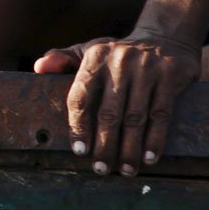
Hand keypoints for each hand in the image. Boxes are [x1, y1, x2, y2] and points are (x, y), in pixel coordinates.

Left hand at [34, 31, 200, 175]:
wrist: (165, 39)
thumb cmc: (118, 54)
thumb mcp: (89, 51)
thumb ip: (63, 60)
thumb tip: (38, 68)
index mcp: (95, 57)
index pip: (81, 95)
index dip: (78, 125)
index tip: (79, 150)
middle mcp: (119, 62)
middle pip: (109, 113)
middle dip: (104, 145)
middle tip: (101, 169)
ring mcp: (146, 70)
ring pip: (135, 118)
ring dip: (130, 149)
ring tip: (125, 170)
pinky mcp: (170, 77)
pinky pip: (161, 114)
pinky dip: (154, 139)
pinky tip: (148, 158)